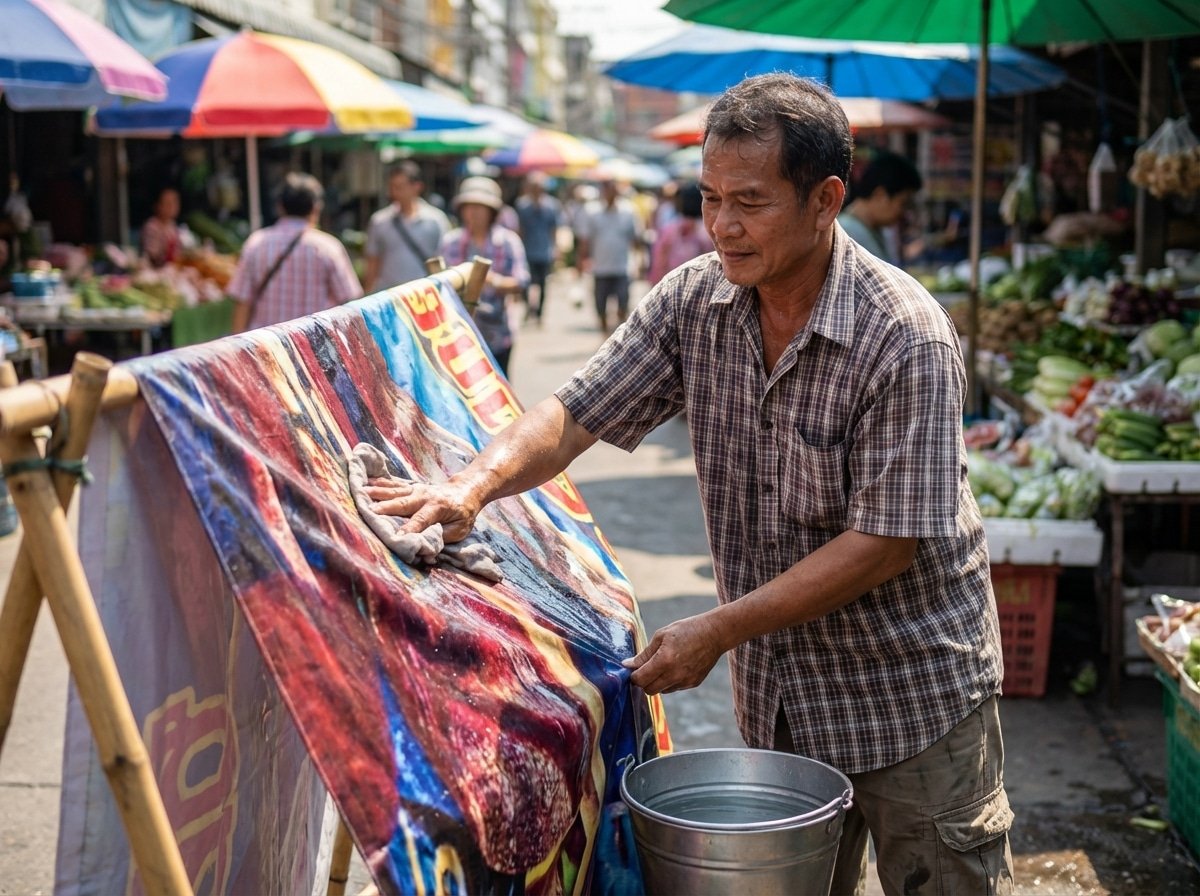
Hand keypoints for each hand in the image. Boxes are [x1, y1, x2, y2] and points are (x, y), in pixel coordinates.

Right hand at [362, 476, 479, 542]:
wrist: (466, 490)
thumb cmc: (463, 514)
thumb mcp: (460, 529)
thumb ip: (442, 536)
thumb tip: (424, 544)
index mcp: (438, 507)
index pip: (421, 520)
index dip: (409, 529)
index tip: (396, 537)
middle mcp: (425, 496)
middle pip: (403, 502)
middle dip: (386, 507)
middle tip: (369, 511)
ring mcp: (417, 489)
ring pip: (396, 491)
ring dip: (378, 492)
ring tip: (362, 492)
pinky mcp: (412, 487)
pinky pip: (395, 484)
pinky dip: (381, 483)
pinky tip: (367, 482)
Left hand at [622, 613, 725, 694]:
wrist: (714, 633)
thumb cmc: (686, 630)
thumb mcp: (662, 636)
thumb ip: (644, 654)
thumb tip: (628, 665)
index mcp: (664, 660)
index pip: (640, 679)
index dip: (633, 675)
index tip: (633, 668)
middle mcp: (675, 674)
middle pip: (649, 690)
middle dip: (643, 681)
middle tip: (645, 668)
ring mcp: (685, 681)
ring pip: (661, 690)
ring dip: (657, 682)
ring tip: (663, 664)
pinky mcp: (693, 683)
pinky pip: (674, 688)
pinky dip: (670, 681)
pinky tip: (676, 666)